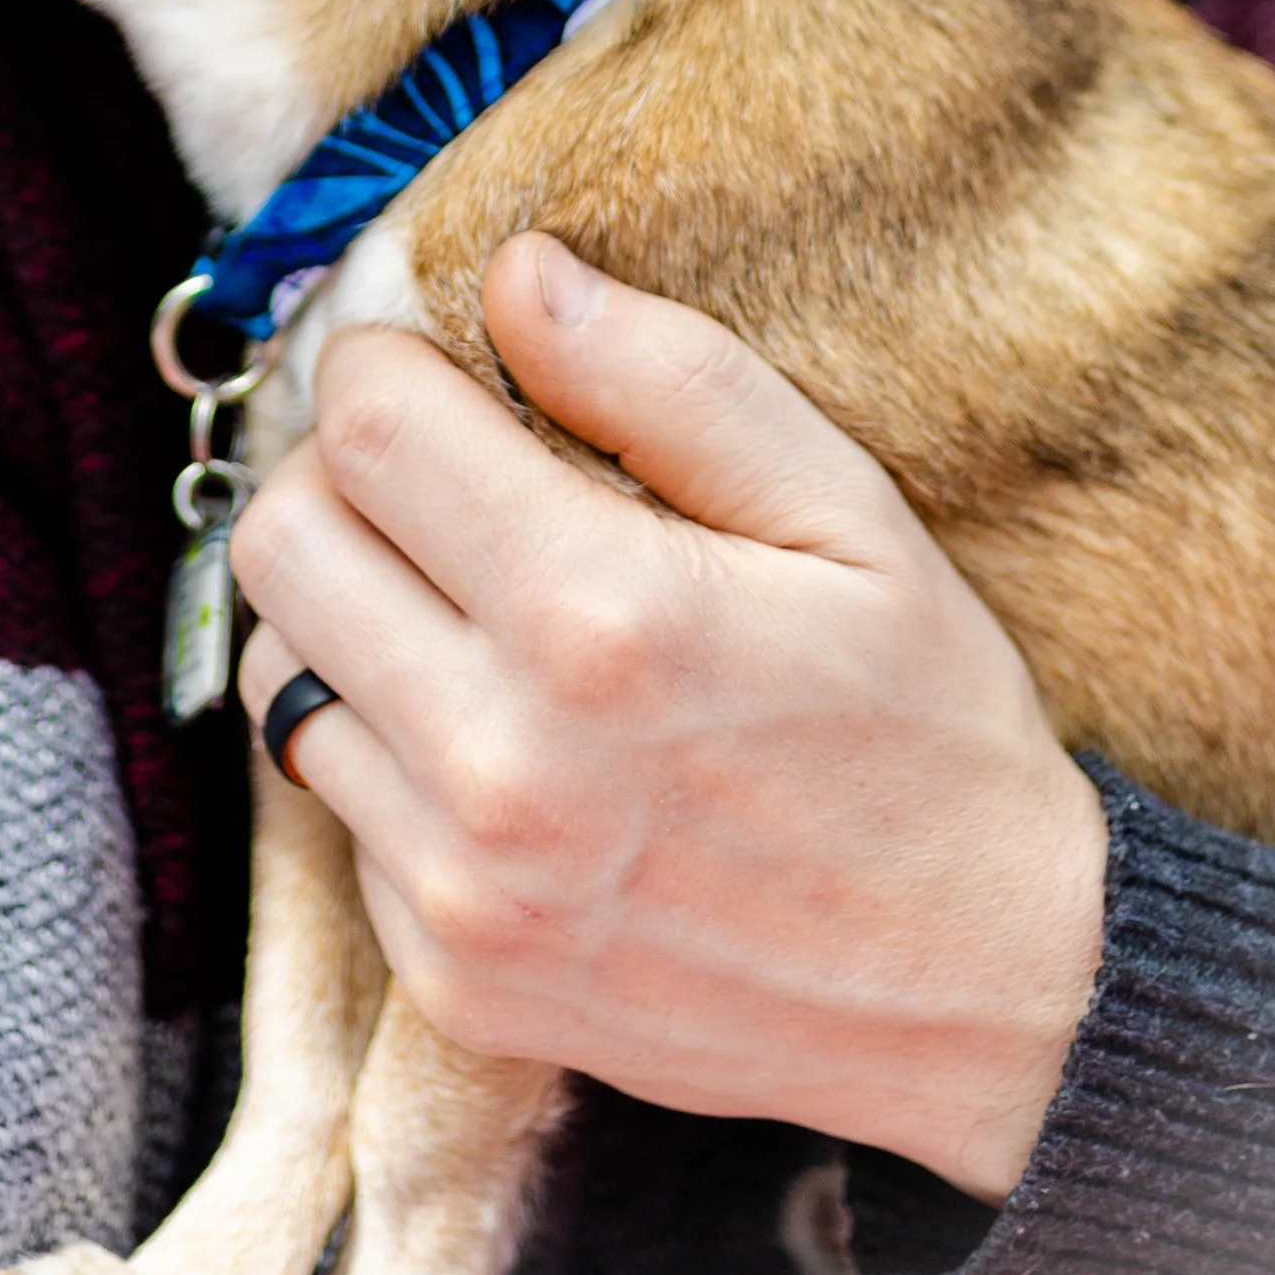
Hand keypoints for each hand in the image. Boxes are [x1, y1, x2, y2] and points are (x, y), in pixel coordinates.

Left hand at [230, 233, 1106, 1203]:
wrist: (993, 999)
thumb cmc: (929, 730)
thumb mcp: (846, 513)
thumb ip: (668, 379)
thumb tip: (514, 274)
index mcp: (602, 615)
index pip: (366, 428)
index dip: (384, 366)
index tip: (434, 369)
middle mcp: (504, 760)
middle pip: (283, 543)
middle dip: (339, 475)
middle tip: (432, 475)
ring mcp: (467, 889)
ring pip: (281, 680)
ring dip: (346, 614)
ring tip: (456, 603)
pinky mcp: (455, 980)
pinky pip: (337, 816)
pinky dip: (388, 754)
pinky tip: (495, 740)